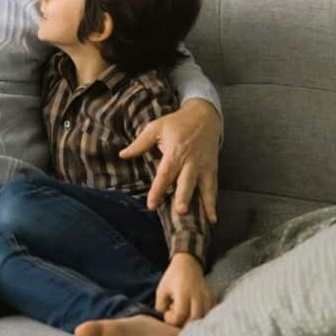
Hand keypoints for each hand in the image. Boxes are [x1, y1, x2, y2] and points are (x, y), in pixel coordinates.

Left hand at [120, 98, 221, 222]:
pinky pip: (213, 187)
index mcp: (175, 152)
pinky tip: (213, 218)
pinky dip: (213, 202)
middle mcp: (191, 162)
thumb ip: (140, 143)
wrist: (205, 116)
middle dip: (184, 197)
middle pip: (186, 181)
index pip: (165, 174)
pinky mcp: (212, 169)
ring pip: (204, 187)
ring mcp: (204, 166)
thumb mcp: (156, 127)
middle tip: (180, 211)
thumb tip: (122, 155)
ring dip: (203, 203)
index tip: (151, 204)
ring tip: (204, 220)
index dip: (158, 189)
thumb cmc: (176, 123)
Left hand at [155, 252, 214, 326]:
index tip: (167, 314)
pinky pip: (210, 313)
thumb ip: (160, 306)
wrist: (187, 264)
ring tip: (185, 313)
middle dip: (183, 322)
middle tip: (177, 315)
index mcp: (183, 292)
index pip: (180, 314)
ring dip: (193, 321)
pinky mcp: (212, 298)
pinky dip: (202, 317)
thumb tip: (165, 319)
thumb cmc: (172, 278)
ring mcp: (206, 297)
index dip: (172, 319)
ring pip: (204, 317)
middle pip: (194, 319)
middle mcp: (197, 295)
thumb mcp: (161, 290)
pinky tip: (193, 311)